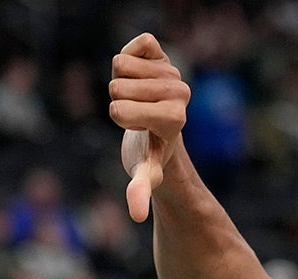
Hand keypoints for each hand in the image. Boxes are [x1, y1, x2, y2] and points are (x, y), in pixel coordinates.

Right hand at [109, 33, 190, 221]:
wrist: (161, 125)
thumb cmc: (150, 151)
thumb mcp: (146, 170)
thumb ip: (142, 188)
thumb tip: (136, 216)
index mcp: (175, 119)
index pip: (119, 110)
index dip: (119, 119)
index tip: (139, 129)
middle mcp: (181, 93)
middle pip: (116, 86)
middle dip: (119, 100)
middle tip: (138, 112)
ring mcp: (174, 71)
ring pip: (120, 65)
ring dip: (123, 80)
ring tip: (140, 96)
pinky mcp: (166, 52)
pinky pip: (139, 43)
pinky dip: (130, 55)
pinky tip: (141, 73)